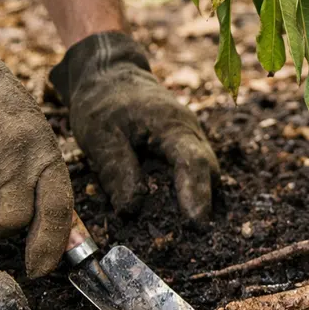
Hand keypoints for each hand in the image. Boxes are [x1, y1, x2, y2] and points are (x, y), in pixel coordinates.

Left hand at [50, 32, 218, 223]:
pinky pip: (195, 172)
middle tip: (190, 236)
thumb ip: (117, 170)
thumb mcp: (99, 135)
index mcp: (171, 125)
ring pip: (206, 174)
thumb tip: (133, 210)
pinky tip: (174, 212)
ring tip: (182, 230)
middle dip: (204, 203)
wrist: (110, 74)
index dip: (196, 194)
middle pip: (209, 172)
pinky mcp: (185, 147)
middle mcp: (190, 133)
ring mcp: (191, 139)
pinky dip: (189, 191)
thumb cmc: (102, 101)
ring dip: (198, 199)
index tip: (196, 223)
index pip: (192, 161)